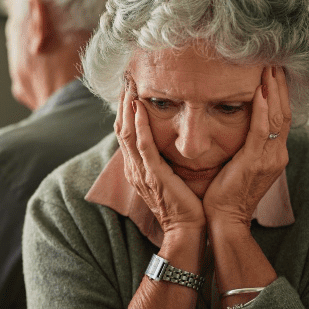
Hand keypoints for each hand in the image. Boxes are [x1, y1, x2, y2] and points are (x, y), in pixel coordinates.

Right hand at [117, 81, 205, 232]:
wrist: (188, 229)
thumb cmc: (186, 206)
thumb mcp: (171, 178)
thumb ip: (166, 160)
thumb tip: (172, 142)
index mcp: (137, 169)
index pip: (126, 133)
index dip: (125, 110)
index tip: (130, 89)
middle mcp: (134, 168)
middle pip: (120, 129)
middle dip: (122, 104)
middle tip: (125, 79)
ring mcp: (141, 172)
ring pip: (127, 134)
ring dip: (126, 108)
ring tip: (128, 86)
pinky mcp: (153, 175)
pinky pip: (142, 146)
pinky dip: (139, 126)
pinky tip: (139, 109)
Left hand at [203, 66, 290, 226]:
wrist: (224, 219)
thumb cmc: (224, 193)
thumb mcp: (238, 164)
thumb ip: (244, 146)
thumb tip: (237, 126)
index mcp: (273, 154)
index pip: (280, 117)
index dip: (278, 94)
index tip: (273, 72)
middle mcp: (277, 154)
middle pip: (283, 112)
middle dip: (279, 86)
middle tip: (274, 62)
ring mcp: (269, 159)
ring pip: (277, 117)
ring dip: (273, 91)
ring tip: (269, 68)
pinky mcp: (256, 162)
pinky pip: (262, 130)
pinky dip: (262, 109)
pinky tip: (259, 92)